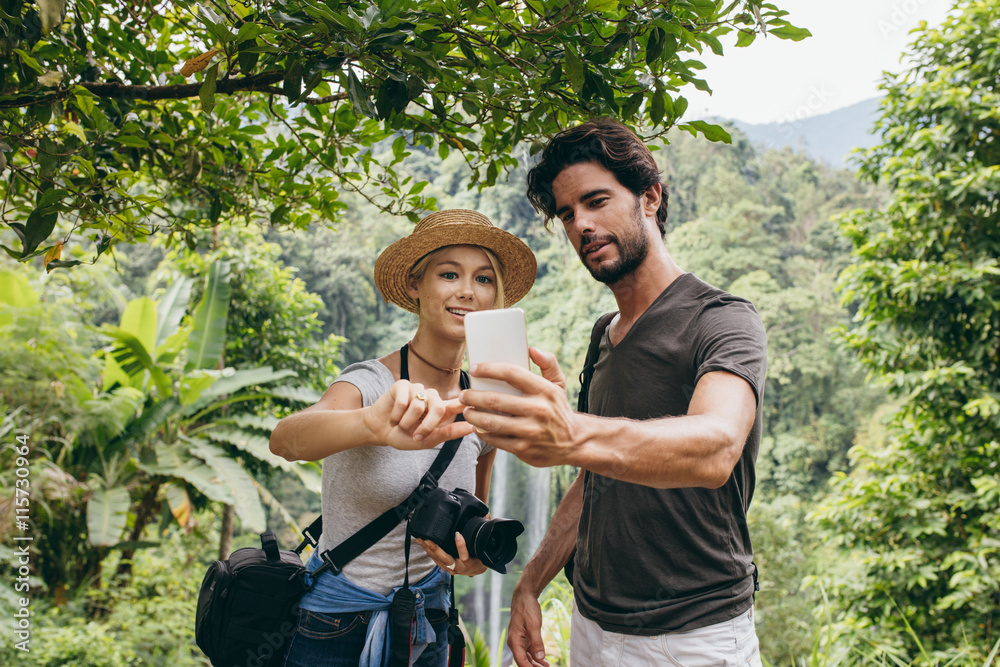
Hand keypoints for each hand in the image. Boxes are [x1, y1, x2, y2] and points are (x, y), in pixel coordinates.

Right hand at [367, 381, 472, 449]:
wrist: (379, 431)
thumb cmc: (405, 436)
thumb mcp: (428, 440)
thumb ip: (448, 433)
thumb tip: (471, 427)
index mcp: (441, 410)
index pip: (458, 403)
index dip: (468, 401)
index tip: (478, 400)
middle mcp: (431, 397)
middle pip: (439, 407)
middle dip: (426, 426)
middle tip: (415, 436)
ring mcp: (417, 389)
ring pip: (419, 405)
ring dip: (407, 422)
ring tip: (401, 424)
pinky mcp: (403, 385)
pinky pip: (404, 400)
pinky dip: (397, 414)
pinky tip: (393, 417)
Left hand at [414, 533, 486, 576]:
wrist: (475, 570)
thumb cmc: (479, 557)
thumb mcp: (483, 546)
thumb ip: (484, 530)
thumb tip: (486, 515)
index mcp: (469, 563)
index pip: (465, 555)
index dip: (461, 545)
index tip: (458, 534)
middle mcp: (458, 567)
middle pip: (445, 559)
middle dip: (436, 549)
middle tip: (428, 539)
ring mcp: (450, 568)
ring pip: (437, 559)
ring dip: (429, 549)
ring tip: (421, 539)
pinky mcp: (443, 567)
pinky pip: (434, 559)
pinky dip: (428, 551)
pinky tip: (422, 543)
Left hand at [461, 348, 579, 466]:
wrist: (574, 442)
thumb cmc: (558, 409)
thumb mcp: (558, 385)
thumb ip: (548, 363)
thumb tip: (531, 349)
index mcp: (544, 390)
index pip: (511, 373)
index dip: (489, 369)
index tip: (475, 368)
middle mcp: (538, 410)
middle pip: (495, 400)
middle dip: (473, 396)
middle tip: (464, 394)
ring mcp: (530, 431)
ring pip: (491, 422)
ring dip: (473, 415)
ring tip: (466, 410)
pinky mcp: (523, 448)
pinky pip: (495, 439)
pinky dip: (482, 432)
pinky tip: (477, 426)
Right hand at [508, 583, 549, 666]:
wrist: (524, 596)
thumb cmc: (527, 609)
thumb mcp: (534, 625)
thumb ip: (537, 642)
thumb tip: (540, 657)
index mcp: (514, 640)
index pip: (521, 660)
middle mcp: (514, 643)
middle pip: (523, 661)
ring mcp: (519, 641)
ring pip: (526, 657)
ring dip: (535, 664)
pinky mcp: (524, 638)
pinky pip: (529, 651)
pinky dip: (536, 657)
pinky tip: (544, 662)